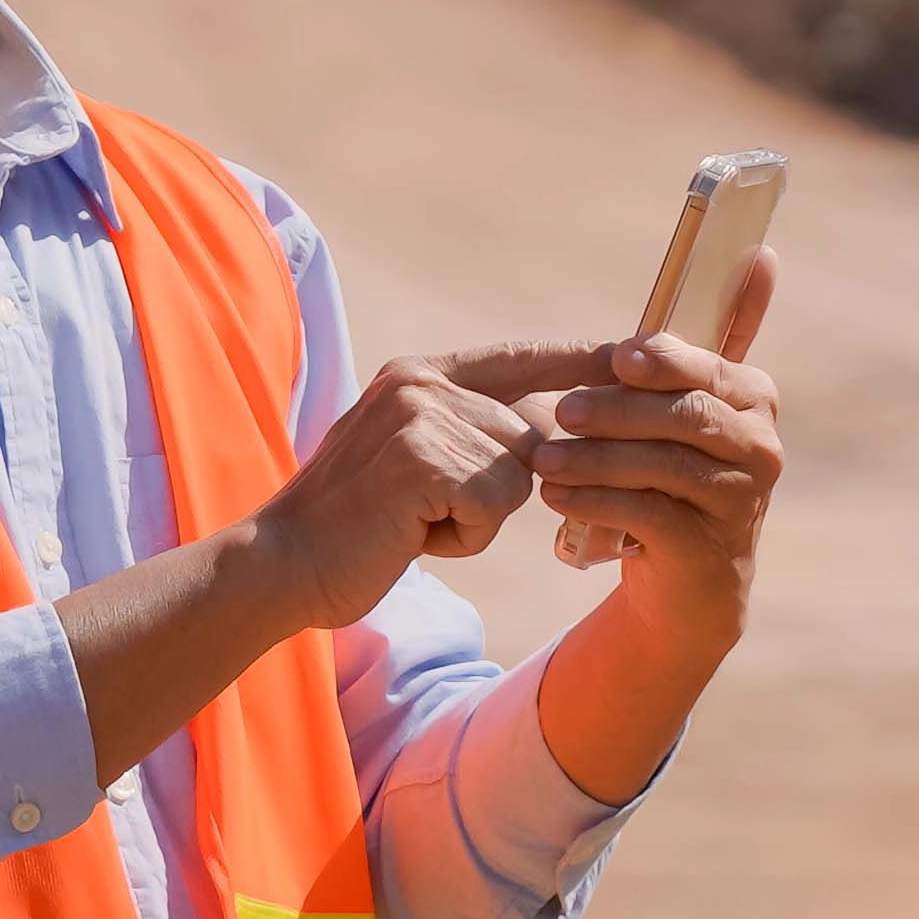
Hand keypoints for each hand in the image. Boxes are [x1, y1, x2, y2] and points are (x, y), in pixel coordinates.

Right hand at [252, 350, 555, 623]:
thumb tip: (555, 428)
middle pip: (532, 433)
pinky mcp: (423, 457)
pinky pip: (496, 504)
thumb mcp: (419, 462)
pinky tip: (412, 536)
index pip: (522, 357)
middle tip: (425, 512)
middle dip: (498, 491)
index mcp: (420, 375)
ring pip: (520, 472)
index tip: (635, 354)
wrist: (283, 564)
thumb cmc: (358, 528)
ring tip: (415, 522)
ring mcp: (421, 414)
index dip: (581, 360)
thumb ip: (474, 435)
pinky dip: (464, 536)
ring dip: (479, 517)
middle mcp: (422, 381)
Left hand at [529, 251, 786, 628]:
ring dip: (596, 458)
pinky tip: (557, 495)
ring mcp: (741, 499)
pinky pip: (646, 513)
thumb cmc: (676, 475)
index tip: (618, 359)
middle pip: (685, 415)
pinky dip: (596, 501)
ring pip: (663, 465)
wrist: (689, 580)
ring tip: (541, 458)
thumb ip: (704, 343)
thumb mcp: (687, 407)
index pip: (706, 365)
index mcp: (753, 396)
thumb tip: (761, 252)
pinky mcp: (709, 546)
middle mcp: (760, 445)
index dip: (663, 360)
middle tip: (562, 410)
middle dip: (617, 410)